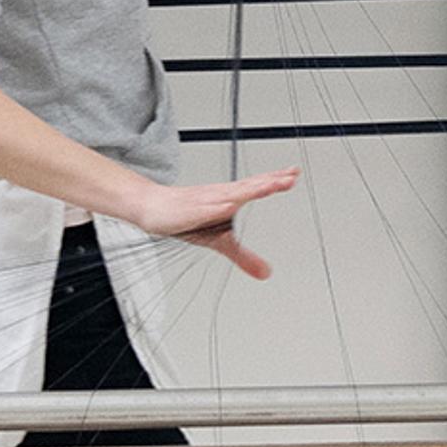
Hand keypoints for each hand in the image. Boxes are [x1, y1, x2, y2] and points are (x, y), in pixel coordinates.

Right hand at [132, 167, 299, 278]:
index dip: (275, 180)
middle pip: (250, 186)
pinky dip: (218, 204)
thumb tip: (266, 273)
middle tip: (291, 176)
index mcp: (229, 198)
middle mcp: (220, 195)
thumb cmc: (186, 218)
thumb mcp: (220, 242)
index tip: (294, 174)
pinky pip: (206, 207)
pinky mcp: (190, 210)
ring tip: (270, 185)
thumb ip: (244, 256)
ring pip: (232, 193)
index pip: (256, 187)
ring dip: (251, 189)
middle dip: (270, 181)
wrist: (152, 207)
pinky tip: (229, 203)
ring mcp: (205, 201)